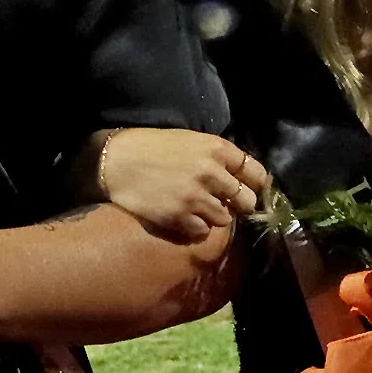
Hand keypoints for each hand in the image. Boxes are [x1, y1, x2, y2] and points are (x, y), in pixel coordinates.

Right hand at [95, 128, 269, 239]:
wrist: (116, 162)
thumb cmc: (153, 148)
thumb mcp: (191, 141)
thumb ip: (218, 159)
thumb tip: (241, 178)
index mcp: (217, 149)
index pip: (255, 173)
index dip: (255, 183)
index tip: (250, 189)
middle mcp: (211, 173)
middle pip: (246, 200)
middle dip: (238, 203)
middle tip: (224, 202)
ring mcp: (196, 197)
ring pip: (225, 219)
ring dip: (214, 216)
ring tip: (196, 208)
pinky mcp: (180, 217)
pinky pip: (202, 231)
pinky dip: (195, 227)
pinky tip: (182, 216)